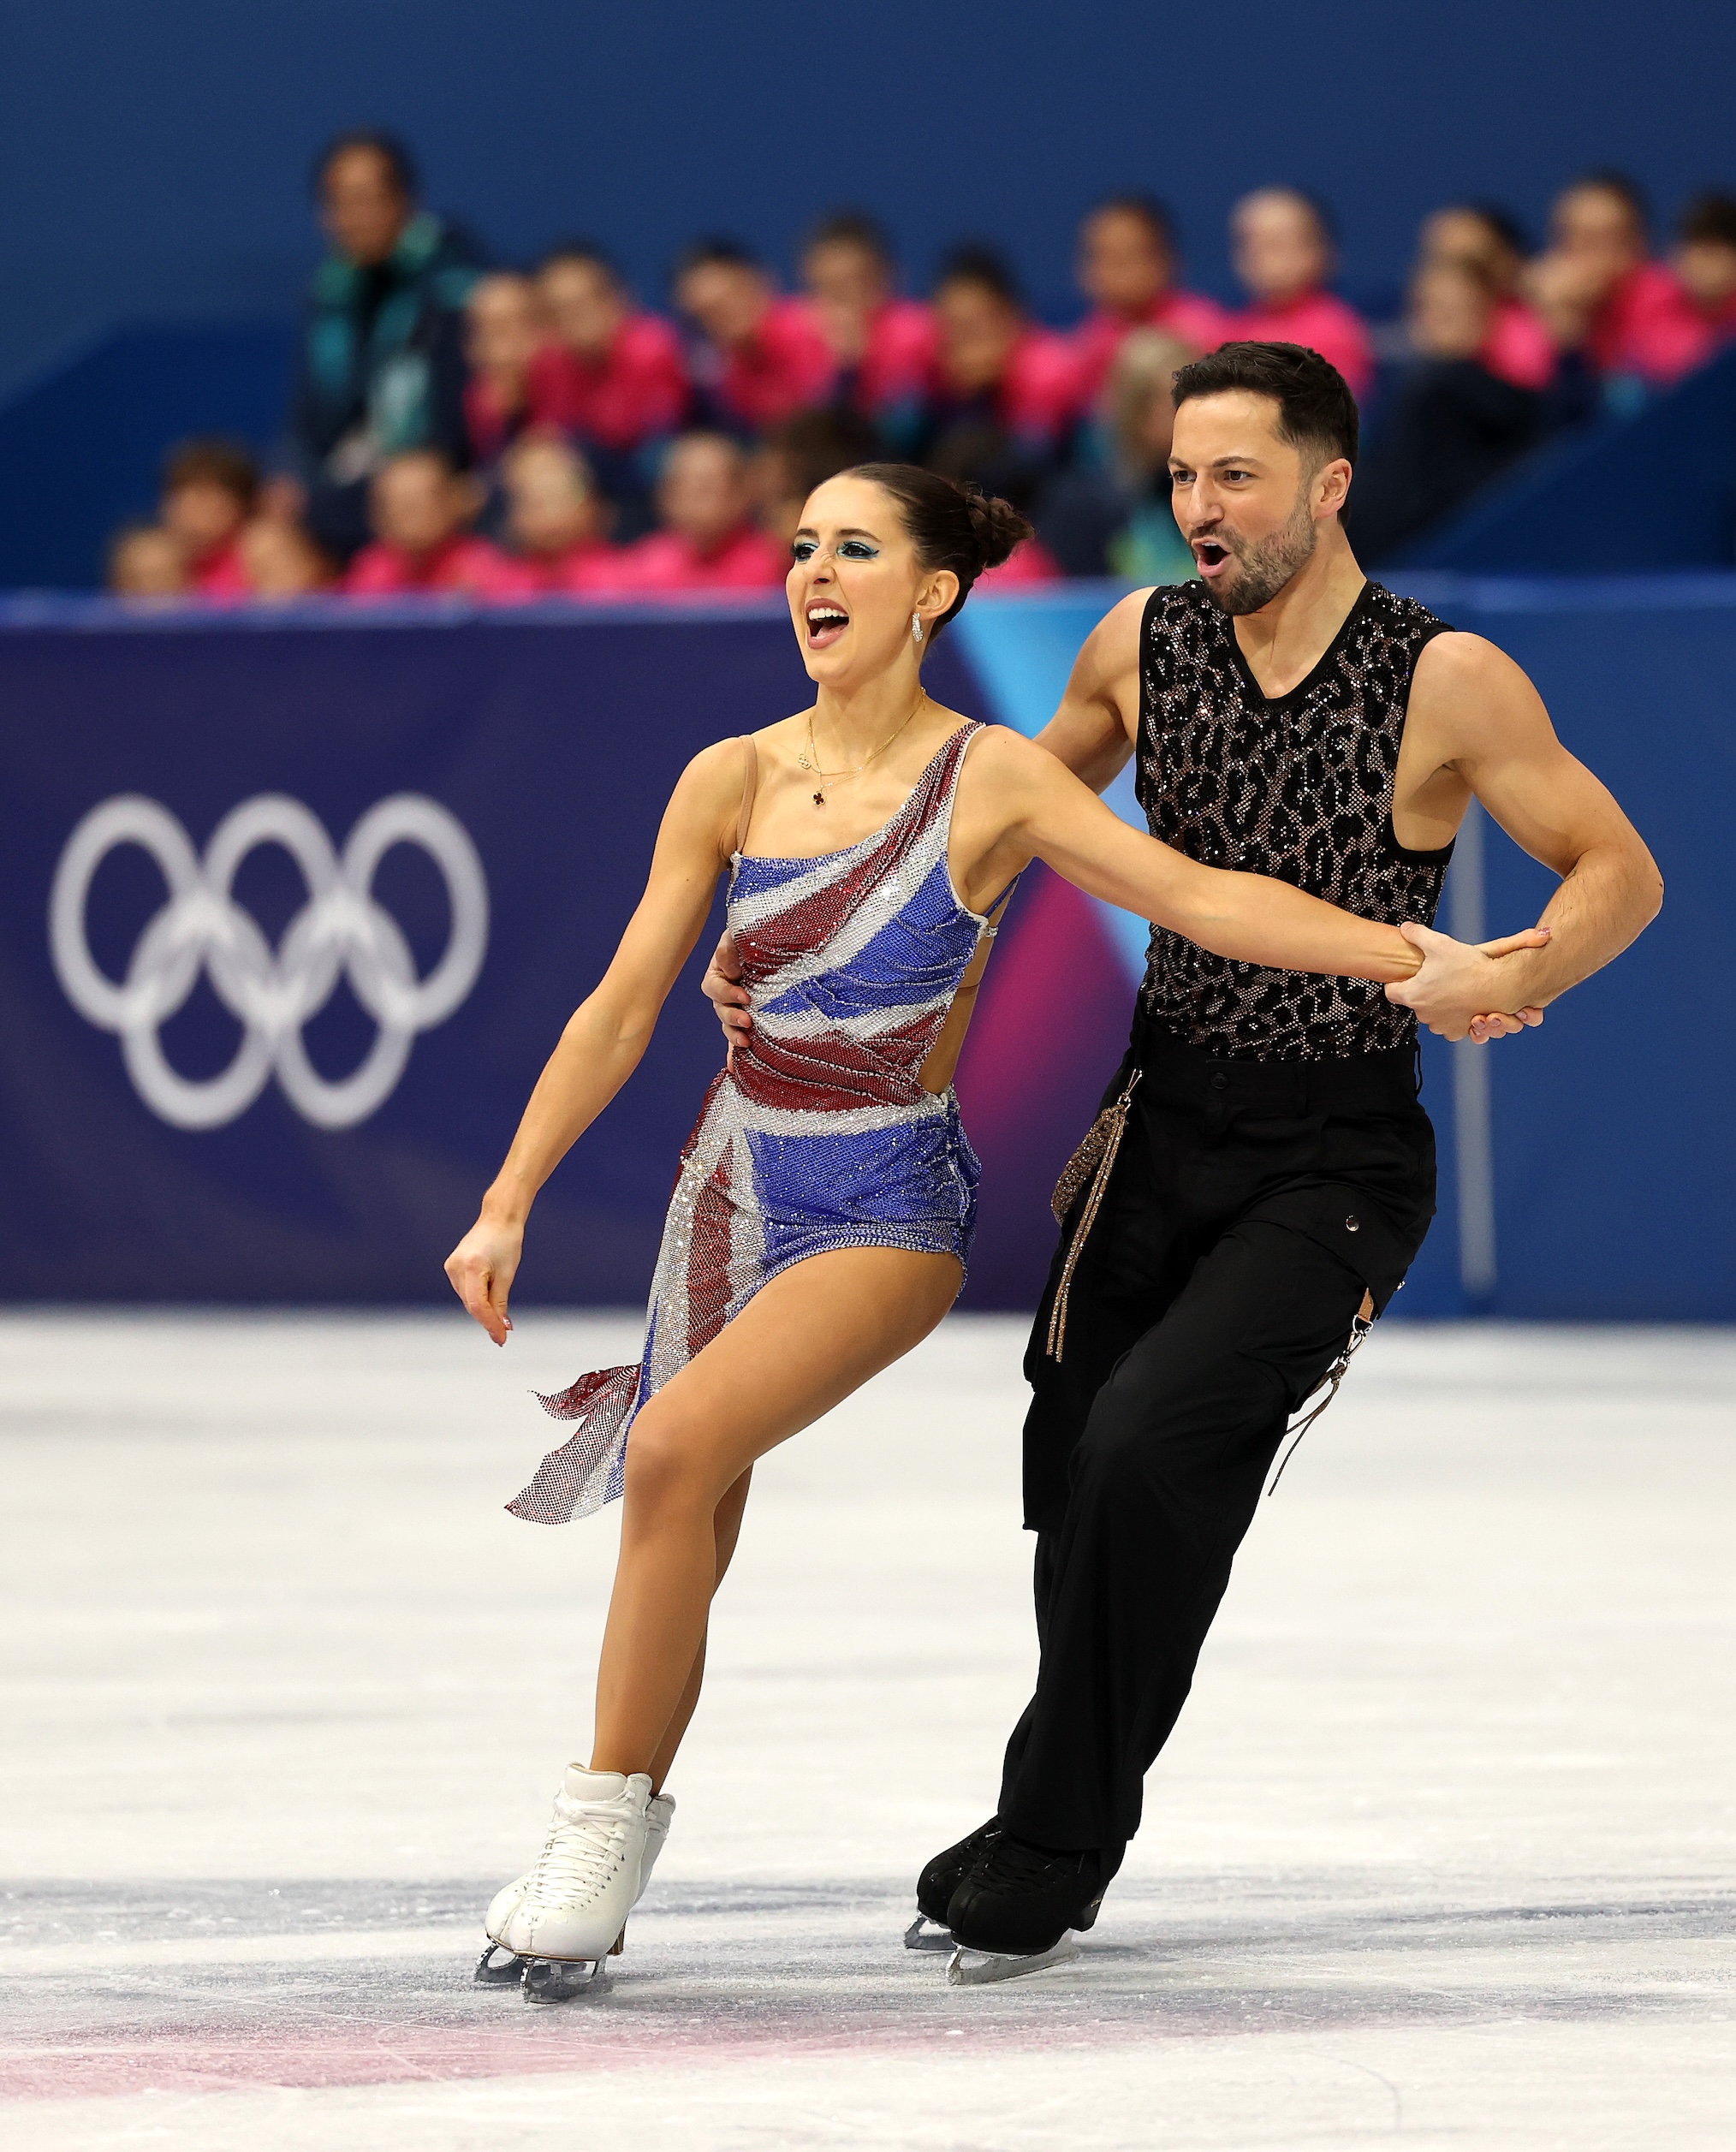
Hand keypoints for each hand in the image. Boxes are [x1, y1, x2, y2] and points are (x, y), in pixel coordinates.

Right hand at [444, 1213, 522, 1344]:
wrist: (498, 1219)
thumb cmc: (507, 1243)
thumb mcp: (507, 1275)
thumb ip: (500, 1303)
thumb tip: (502, 1327)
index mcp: (472, 1267)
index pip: (478, 1305)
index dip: (489, 1324)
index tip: (501, 1338)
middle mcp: (456, 1267)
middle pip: (471, 1304)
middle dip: (487, 1319)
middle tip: (503, 1335)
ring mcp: (451, 1267)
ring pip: (467, 1299)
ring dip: (482, 1310)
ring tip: (499, 1317)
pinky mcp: (451, 1267)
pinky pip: (465, 1290)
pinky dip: (476, 1298)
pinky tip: (488, 1302)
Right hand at [702, 930, 751, 1064]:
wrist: (779, 941)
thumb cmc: (757, 935)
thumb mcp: (740, 935)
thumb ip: (730, 946)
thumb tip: (730, 969)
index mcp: (719, 973)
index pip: (714, 987)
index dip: (726, 993)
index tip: (744, 996)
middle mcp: (725, 993)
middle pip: (720, 1010)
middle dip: (732, 1017)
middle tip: (748, 1020)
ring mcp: (736, 1008)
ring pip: (727, 1026)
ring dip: (734, 1035)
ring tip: (747, 1041)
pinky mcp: (749, 1021)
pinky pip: (738, 1039)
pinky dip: (734, 1054)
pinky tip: (734, 1068)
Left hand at [1384, 922, 1550, 1041]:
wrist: (1500, 985)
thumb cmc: (1470, 967)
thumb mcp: (1439, 943)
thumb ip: (1416, 934)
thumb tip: (1405, 928)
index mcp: (1413, 995)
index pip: (1391, 991)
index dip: (1397, 982)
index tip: (1406, 977)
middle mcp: (1423, 1014)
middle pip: (1414, 1001)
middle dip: (1423, 991)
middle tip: (1438, 977)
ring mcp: (1440, 1025)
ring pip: (1431, 1013)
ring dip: (1438, 1004)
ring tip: (1452, 988)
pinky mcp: (1456, 1032)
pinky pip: (1448, 1024)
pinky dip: (1453, 1015)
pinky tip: (1461, 1001)